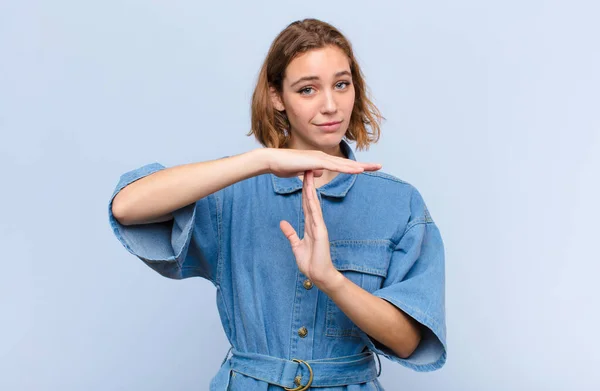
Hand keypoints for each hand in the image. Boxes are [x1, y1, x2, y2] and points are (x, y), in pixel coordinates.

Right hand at [264, 148, 381, 177]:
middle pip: (347, 162)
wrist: (272, 160)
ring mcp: (320, 158)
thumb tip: (319, 172)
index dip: (355, 167)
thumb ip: (310, 171)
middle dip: (364, 164)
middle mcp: (323, 157)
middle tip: (379, 166)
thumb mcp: (301, 171)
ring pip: (344, 164)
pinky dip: (347, 168)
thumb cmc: (283, 165)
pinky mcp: (316, 161)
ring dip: (360, 166)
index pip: (341, 165)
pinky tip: (358, 170)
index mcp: (320, 160)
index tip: (367, 169)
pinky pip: (335, 166)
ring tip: (374, 168)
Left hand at [279, 170, 341, 287]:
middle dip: (307, 185)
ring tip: (308, 176)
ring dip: (310, 190)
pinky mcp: (320, 232)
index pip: (306, 204)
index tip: (301, 178)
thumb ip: (290, 233)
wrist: (319, 275)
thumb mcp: (296, 245)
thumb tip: (283, 222)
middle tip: (306, 168)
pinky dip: (313, 204)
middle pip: (310, 200)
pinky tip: (311, 195)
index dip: (303, 191)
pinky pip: (316, 215)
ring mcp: (319, 226)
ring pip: (313, 204)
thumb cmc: (310, 262)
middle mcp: (315, 223)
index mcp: (310, 225)